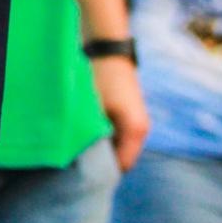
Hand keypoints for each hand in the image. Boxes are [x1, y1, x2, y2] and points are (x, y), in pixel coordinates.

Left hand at [91, 56, 149, 172]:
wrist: (108, 49)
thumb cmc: (100, 77)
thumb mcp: (94, 109)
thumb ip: (92, 136)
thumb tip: (82, 159)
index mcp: (135, 131)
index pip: (121, 166)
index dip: (102, 172)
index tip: (81, 173)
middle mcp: (141, 129)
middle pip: (123, 159)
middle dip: (103, 162)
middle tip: (79, 163)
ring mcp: (138, 122)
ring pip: (121, 148)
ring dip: (105, 150)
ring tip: (83, 149)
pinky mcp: (131, 115)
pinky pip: (120, 137)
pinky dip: (108, 139)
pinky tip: (90, 135)